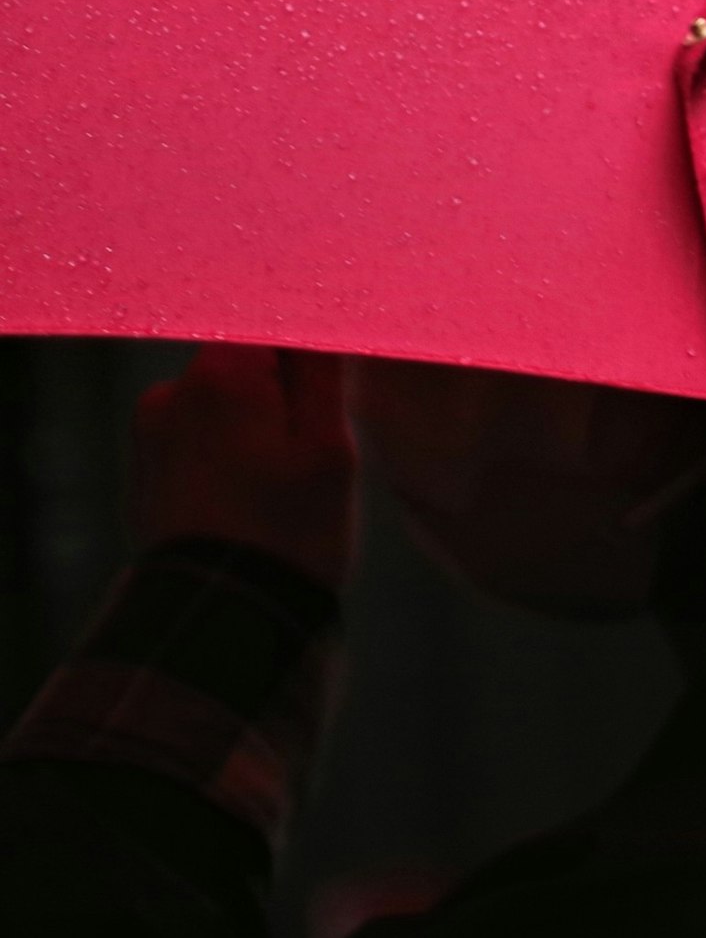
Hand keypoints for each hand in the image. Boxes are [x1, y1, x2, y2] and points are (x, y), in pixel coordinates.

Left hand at [135, 345, 355, 588]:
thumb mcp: (330, 450)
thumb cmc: (288, 533)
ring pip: (220, 404)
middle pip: (242, 364)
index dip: (305, 354)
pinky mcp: (144, 465)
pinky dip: (225, 457)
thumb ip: (320, 375)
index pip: (270, 324)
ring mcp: (148, 431)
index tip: (326, 391)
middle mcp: (171, 393)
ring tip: (276, 489)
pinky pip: (196, 438)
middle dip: (278, 397)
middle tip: (308, 456)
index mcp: (221, 379)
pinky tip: (246, 503)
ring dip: (252, 429)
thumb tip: (313, 324)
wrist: (221, 612)